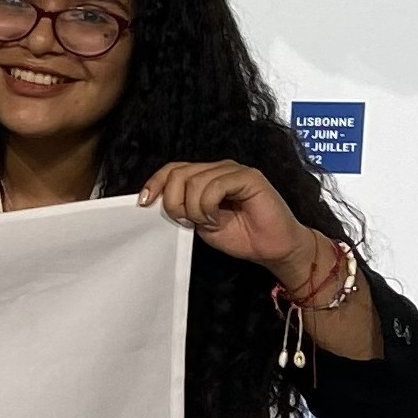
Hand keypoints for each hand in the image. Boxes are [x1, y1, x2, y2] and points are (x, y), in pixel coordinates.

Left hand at [139, 161, 315, 275]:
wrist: (272, 248)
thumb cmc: (242, 236)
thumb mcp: (200, 223)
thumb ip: (182, 209)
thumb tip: (155, 203)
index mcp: (205, 177)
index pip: (172, 169)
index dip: (155, 183)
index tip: (144, 203)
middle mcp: (218, 169)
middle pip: (178, 174)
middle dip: (174, 202)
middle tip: (187, 222)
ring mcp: (233, 171)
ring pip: (194, 182)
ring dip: (195, 210)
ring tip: (210, 223)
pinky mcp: (249, 177)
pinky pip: (216, 186)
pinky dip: (210, 207)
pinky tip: (218, 219)